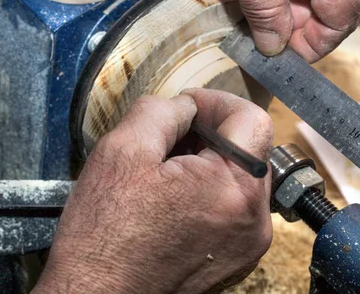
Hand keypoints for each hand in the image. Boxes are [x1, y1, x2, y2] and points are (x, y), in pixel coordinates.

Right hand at [33, 89, 273, 293]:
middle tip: (171, 138)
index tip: (186, 108)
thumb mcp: (123, 151)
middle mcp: (254, 219)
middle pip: (249, 148)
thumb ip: (162, 111)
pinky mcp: (238, 257)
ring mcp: (249, 242)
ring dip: (210, 162)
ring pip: (242, 176)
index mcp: (235, 190)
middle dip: (211, 132)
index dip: (216, 102)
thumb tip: (185, 106)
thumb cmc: (105, 237)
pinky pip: (236, 206)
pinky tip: (176, 198)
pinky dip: (212, 191)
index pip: (252, 119)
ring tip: (168, 171)